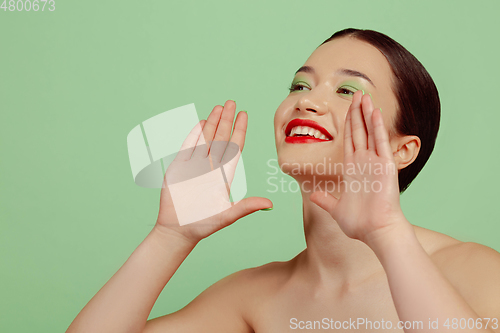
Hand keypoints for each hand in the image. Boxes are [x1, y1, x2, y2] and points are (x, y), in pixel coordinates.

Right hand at [154, 100, 272, 245]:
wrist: (178, 230)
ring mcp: (195, 166)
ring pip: (205, 138)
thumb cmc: (203, 225)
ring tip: (218, 107)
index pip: (234, 147)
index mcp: (224, 176)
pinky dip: (193, 134)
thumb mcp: (227, 216)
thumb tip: (270, 205)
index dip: (239, 131)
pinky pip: (188, 146)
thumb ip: (246, 207)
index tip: (244, 115)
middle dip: (226, 120)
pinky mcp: (179, 167)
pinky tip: (200, 122)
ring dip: (211, 122)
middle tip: (231, 102)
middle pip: (220, 138)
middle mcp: (211, 168)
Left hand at [310, 91, 409, 244]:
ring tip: (365, 96)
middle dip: (357, 113)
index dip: (348, 123)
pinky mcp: (385, 166)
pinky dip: (377, 127)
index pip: (349, 140)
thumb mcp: (336, 209)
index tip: (348, 109)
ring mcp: (375, 163)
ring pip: (370, 132)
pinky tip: (375, 112)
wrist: (375, 232)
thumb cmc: (359, 224)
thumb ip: (325, 200)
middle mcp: (364, 163)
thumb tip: (313, 195)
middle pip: (359, 131)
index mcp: (352, 170)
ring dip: (367, 114)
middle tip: (357, 94)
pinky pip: (380, 142)